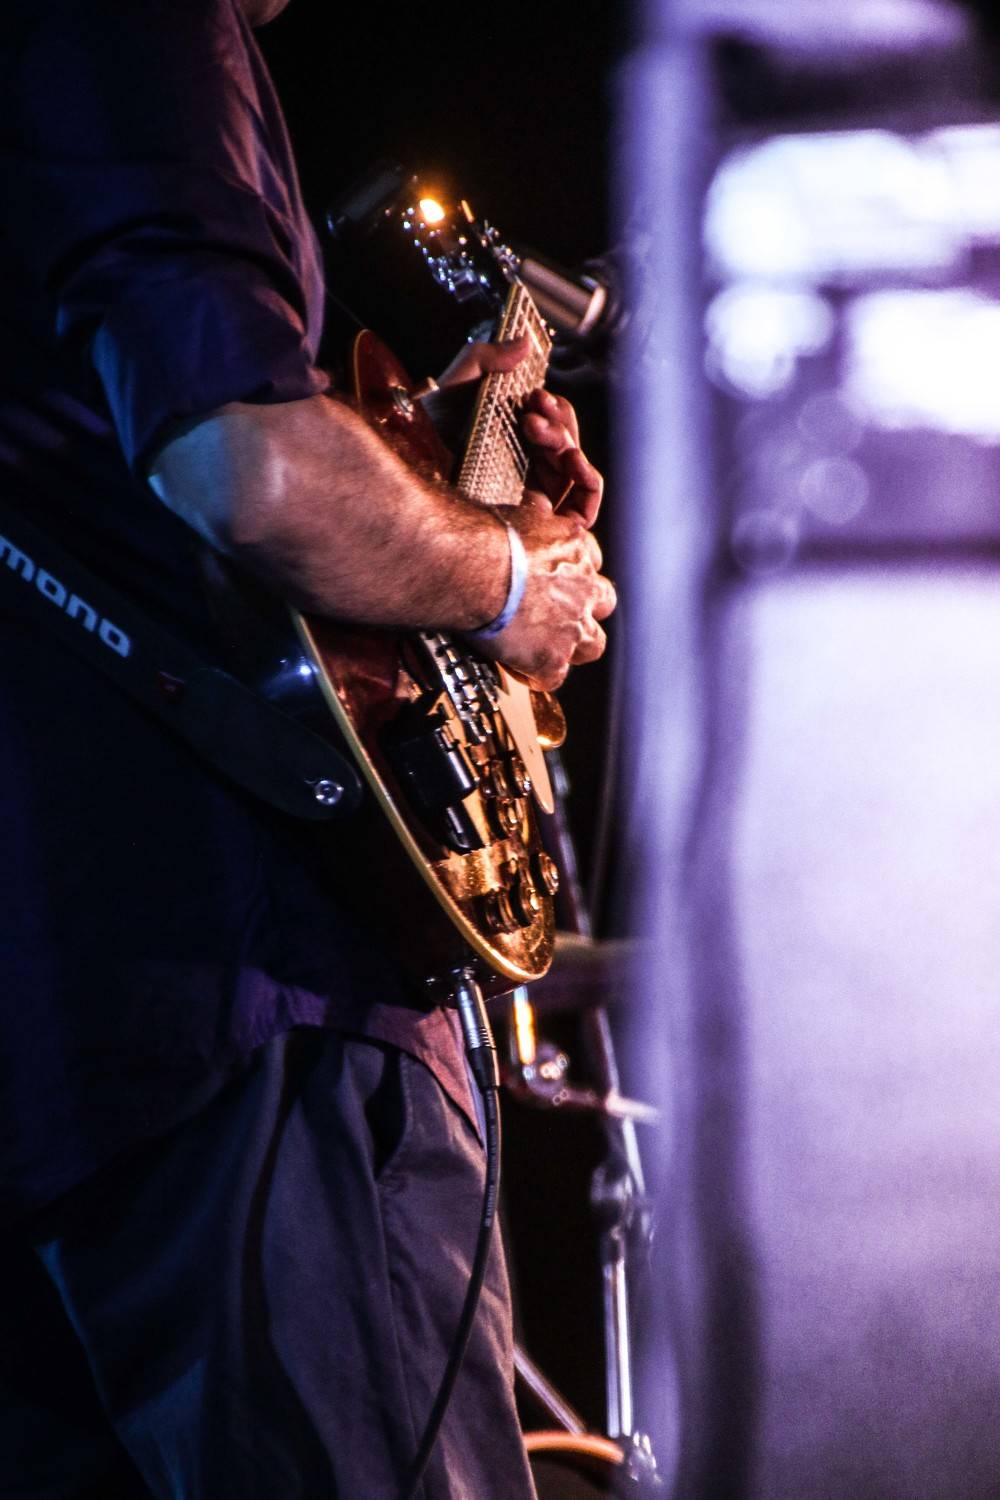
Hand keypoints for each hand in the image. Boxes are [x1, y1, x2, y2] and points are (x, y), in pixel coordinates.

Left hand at [438, 336, 603, 526]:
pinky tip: (576, 461)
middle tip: (530, 412)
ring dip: (567, 441)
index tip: (535, 396)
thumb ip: (489, 356)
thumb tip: (525, 340)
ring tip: (537, 430)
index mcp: (517, 436)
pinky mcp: (539, 521)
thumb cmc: (429, 426)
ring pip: (576, 468)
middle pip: (567, 442)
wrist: (411, 460)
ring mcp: (535, 493)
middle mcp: (528, 465)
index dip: (554, 407)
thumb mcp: (459, 380)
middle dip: (557, 421)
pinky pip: (584, 509)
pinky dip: (592, 483)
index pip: (555, 422)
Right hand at [472, 498, 615, 690]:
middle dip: (585, 609)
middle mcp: (583, 585)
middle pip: (603, 601)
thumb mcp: (517, 513)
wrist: (468, 568)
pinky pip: (554, 677)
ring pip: (593, 644)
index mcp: (574, 546)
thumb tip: (530, 509)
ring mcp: (571, 624)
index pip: (590, 561)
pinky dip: (539, 676)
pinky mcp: (551, 656)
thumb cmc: (480, 537)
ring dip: (573, 647)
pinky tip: (524, 672)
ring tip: (549, 649)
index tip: (556, 579)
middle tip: (560, 614)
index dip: (572, 573)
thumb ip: (533, 520)